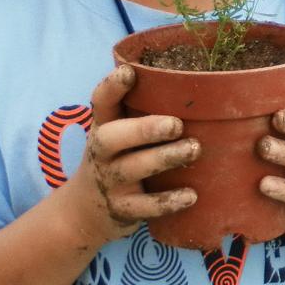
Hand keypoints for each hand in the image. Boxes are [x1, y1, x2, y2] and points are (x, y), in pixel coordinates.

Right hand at [61, 65, 198, 242]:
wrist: (85, 211)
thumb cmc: (117, 159)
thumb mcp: (120, 134)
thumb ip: (144, 112)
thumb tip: (199, 86)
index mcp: (104, 127)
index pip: (101, 103)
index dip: (112, 87)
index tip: (129, 72)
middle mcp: (102, 153)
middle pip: (111, 137)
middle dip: (143, 129)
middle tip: (176, 124)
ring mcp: (110, 182)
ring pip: (132, 169)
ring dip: (164, 158)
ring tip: (194, 149)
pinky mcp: (122, 209)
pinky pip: (145, 206)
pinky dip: (168, 202)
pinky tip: (192, 195)